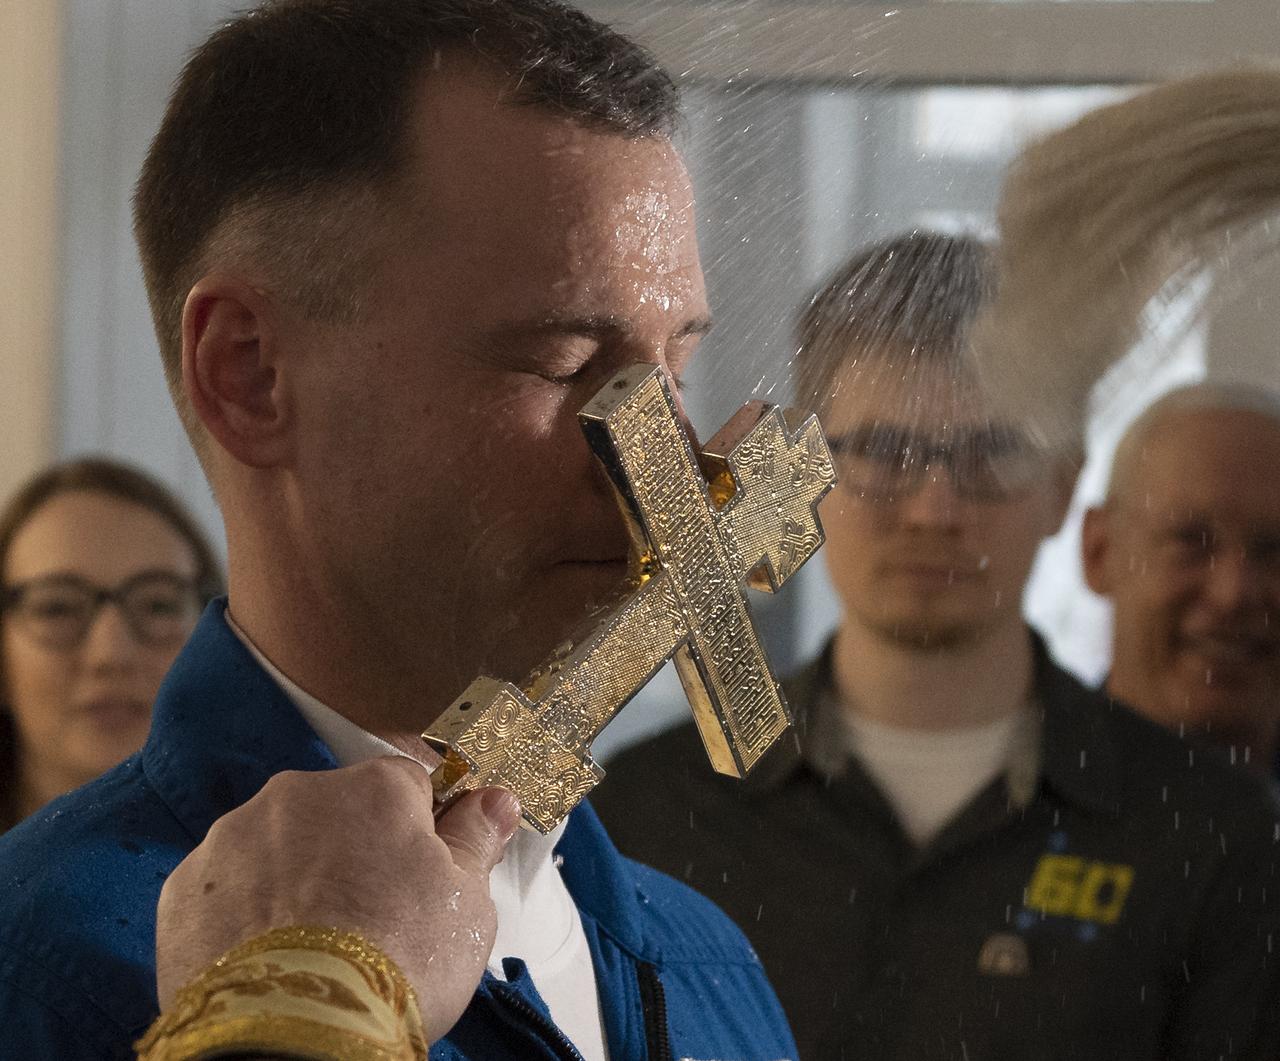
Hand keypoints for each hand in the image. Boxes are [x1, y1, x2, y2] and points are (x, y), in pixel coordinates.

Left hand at [154, 757, 519, 1041]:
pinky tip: (271, 957)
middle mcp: (299, 796)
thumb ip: (477, 838)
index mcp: (374, 788)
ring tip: (319, 946)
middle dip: (356, 852)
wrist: (295, 1034)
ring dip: (297, 879)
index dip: (424, 828)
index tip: (429, 867)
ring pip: (279, 846)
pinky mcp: (185, 889)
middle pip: (340, 812)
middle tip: (376, 918)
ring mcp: (235, 838)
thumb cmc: (392, 962)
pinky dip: (246, 914)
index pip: (411, 784)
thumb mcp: (467, 902)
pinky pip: (228, 887)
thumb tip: (493, 802)